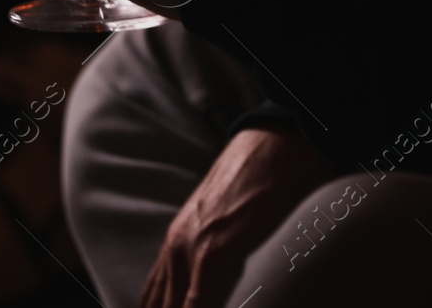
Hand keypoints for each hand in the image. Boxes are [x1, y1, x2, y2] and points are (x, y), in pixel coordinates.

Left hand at [140, 128, 333, 307]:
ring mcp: (191, 248)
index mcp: (178, 243)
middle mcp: (176, 247)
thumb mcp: (232, 226)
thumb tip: (223, 281)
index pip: (152, 302)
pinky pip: (195, 302)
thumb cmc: (265, 183)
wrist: (279, 139)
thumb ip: (222, 257)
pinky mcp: (214, 248)